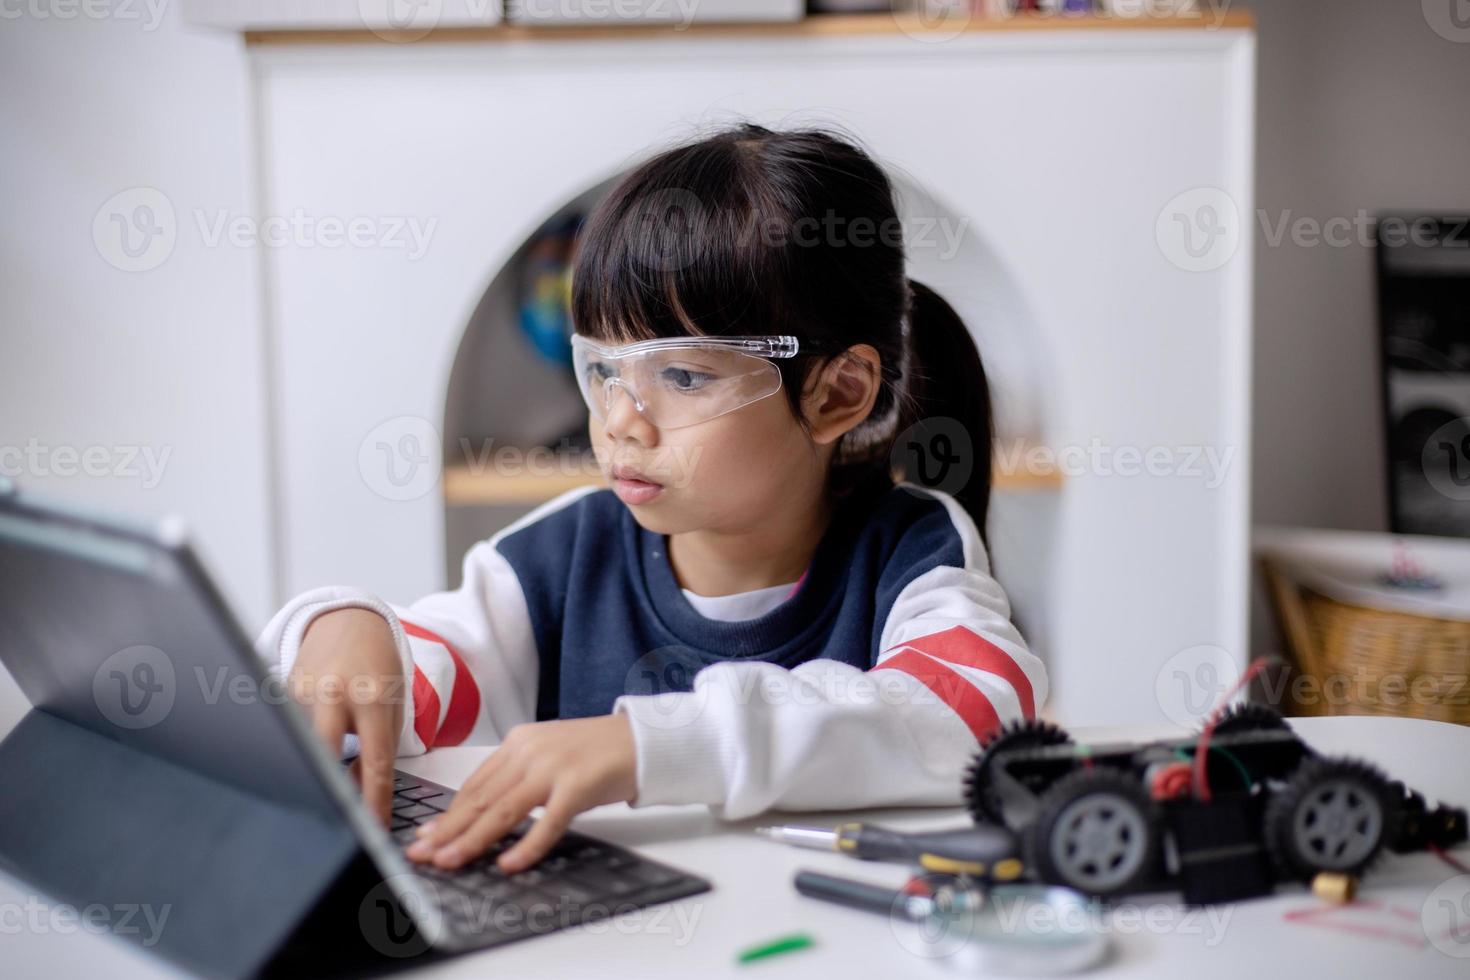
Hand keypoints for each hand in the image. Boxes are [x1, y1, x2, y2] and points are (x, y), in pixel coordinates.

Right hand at [289, 608, 405, 824]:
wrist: (349, 621)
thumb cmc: (377, 669)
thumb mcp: (391, 706)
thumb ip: (376, 751)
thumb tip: (359, 800)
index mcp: (372, 697)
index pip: (375, 760)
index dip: (372, 800)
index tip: (372, 828)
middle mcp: (334, 692)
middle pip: (323, 751)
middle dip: (324, 786)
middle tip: (332, 821)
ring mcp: (302, 691)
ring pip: (300, 744)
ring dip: (307, 765)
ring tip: (308, 781)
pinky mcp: (279, 692)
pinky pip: (286, 729)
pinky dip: (291, 744)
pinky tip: (294, 743)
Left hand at [405, 714, 637, 873]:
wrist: (643, 739)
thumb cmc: (598, 752)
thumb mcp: (550, 758)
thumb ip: (519, 779)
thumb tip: (486, 816)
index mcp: (519, 742)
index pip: (475, 784)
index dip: (448, 814)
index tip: (425, 837)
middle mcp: (530, 751)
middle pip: (481, 798)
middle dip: (448, 831)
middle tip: (421, 855)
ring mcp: (554, 767)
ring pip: (503, 810)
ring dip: (473, 840)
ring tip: (450, 862)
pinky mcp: (579, 784)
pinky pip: (548, 822)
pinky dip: (527, 845)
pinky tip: (509, 864)